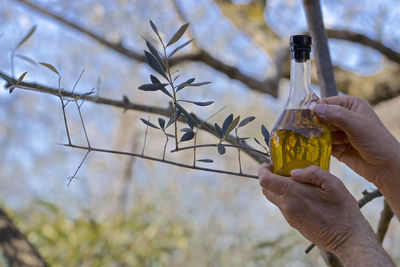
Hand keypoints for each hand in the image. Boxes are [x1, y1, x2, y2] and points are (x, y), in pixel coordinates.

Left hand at [258, 164, 393, 265]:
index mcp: (293, 194)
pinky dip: (287, 198)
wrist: (348, 239)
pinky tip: (304, 196)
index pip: (265, 180)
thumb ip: (312, 173)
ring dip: (280, 188)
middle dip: (270, 177)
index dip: (263, 169)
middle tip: (284, 171)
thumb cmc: (343, 210)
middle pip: (266, 189)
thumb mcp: (333, 184)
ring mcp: (289, 217)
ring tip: (298, 183)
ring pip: (274, 198)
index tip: (271, 164)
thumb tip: (294, 172)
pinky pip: (284, 207)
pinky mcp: (293, 223)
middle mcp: (287, 206)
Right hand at [313, 96, 399, 187]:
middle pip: (321, 118)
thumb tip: (314, 109)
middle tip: (320, 132)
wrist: (385, 167)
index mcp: (351, 105)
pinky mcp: (337, 146)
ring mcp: (340, 132)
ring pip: (320, 132)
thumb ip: (335, 114)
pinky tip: (337, 149)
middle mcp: (345, 117)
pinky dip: (325, 147)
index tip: (312, 119)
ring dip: (324, 138)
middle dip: (319, 126)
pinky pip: (323, 144)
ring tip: (339, 142)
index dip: (318, 110)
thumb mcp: (356, 124)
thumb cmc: (377, 142)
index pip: (326, 103)